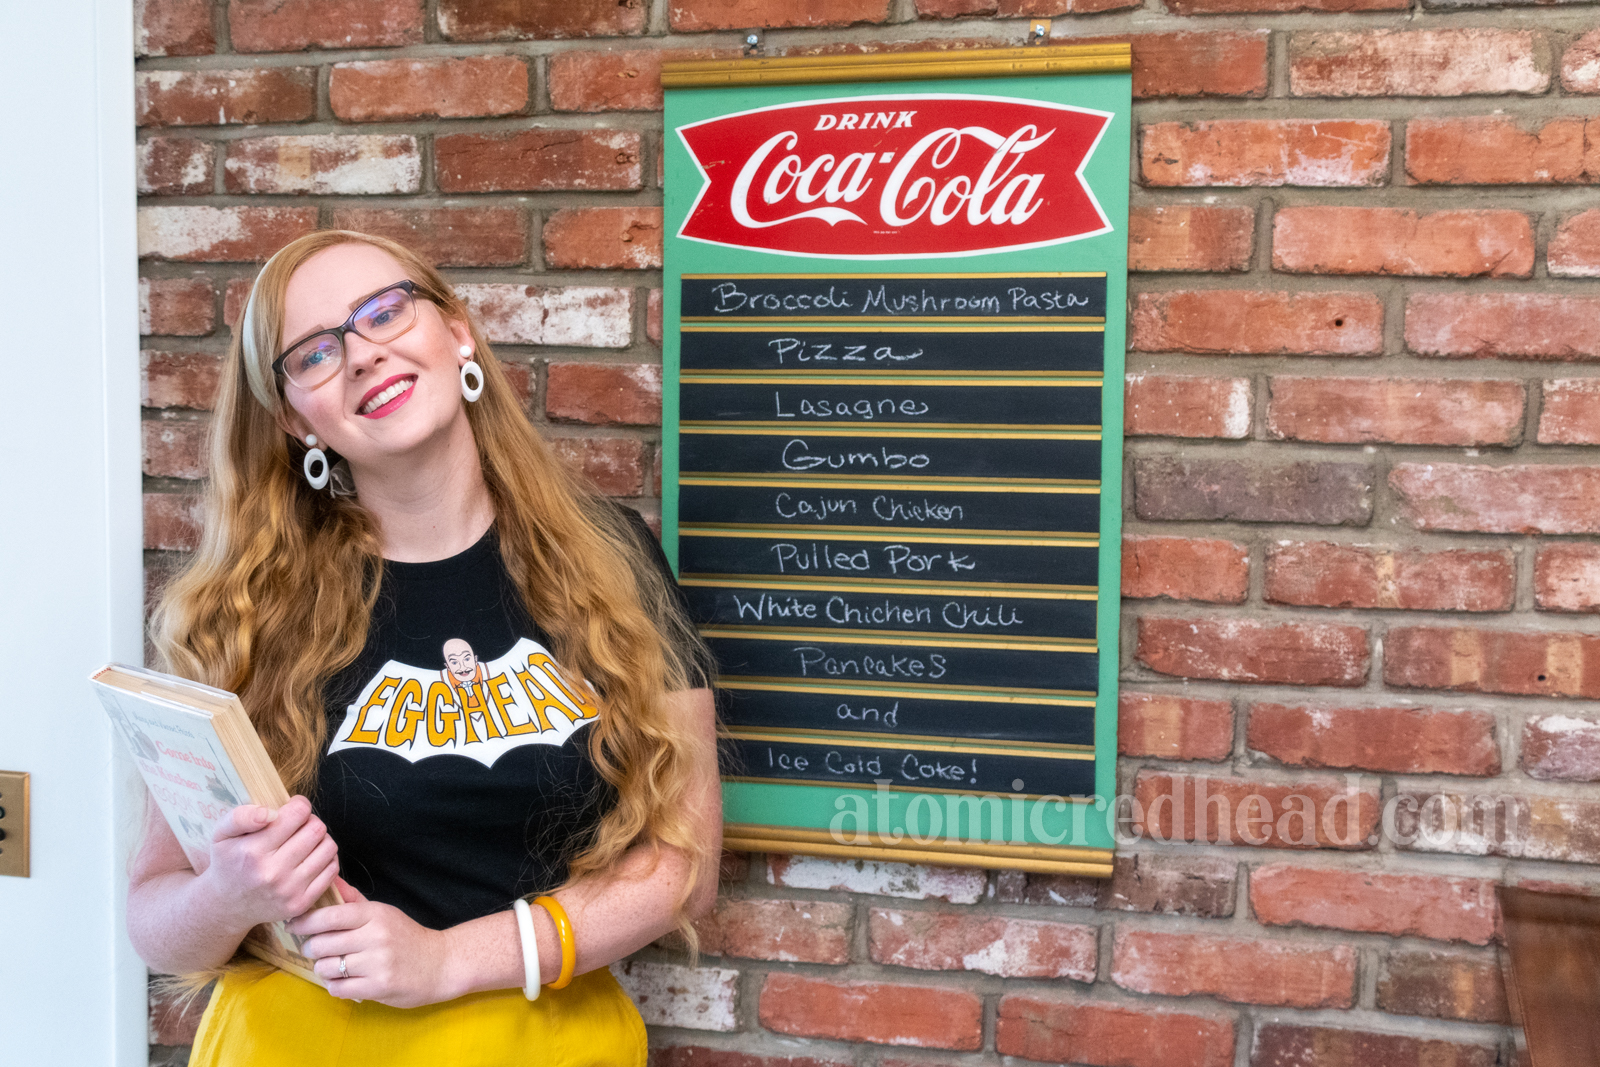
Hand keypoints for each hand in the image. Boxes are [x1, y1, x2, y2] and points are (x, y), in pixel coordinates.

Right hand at [200, 796, 338, 931]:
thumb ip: (241, 816)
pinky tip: (311, 857)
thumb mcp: (221, 834)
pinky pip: (332, 869)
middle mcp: (272, 873)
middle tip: (299, 825)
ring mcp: (288, 890)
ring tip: (305, 840)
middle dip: (310, 821)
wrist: (227, 906)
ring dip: (321, 838)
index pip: (297, 814)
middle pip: (316, 829)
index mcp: (252, 852)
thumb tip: (270, 812)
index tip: (292, 808)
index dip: (299, 805)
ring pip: (328, 847)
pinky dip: (327, 858)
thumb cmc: (228, 863)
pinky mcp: (301, 903)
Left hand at [288, 879, 457, 1007]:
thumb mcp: (384, 913)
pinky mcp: (378, 987)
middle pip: (322, 943)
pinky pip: (338, 988)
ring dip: (323, 969)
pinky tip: (344, 980)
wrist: (440, 963)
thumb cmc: (407, 937)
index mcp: (375, 915)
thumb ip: (354, 900)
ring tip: (333, 966)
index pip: (330, 915)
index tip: (293, 925)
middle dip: (312, 948)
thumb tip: (330, 881)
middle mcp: (376, 936)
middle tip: (317, 950)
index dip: (305, 921)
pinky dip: (335, 986)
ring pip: (326, 967)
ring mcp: (378, 963)